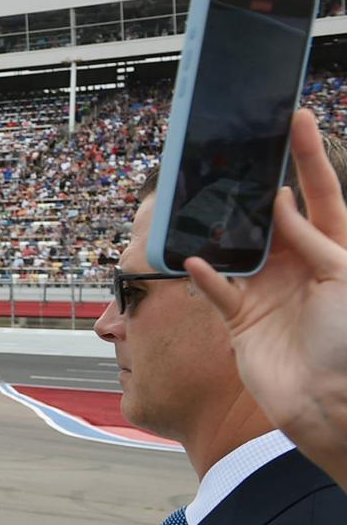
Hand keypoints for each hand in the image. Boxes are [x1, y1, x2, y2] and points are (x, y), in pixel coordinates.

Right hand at [184, 108, 346, 480]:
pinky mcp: (242, 320)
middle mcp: (301, 267)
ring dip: (224, 226)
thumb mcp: (346, 278)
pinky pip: (216, 290)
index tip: (298, 118)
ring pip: (240, 248)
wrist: (333, 406)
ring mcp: (269, 292)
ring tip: (207, 198)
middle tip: (236, 152)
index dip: (310, 157)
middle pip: (275, 215)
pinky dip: (203, 275)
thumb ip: (312, 240)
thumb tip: (282, 204)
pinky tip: (193, 259)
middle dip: (258, 186)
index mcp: (337, 252)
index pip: (322, 194)